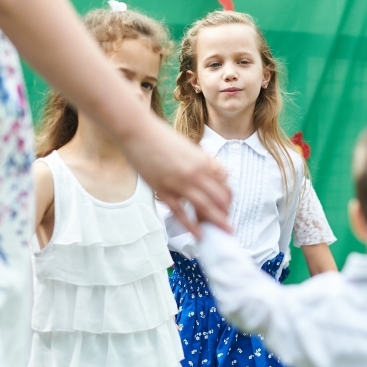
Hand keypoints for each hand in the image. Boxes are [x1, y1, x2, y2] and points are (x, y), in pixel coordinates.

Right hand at [122, 116, 231, 237]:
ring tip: (223, 232)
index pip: (225, 185)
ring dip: (217, 221)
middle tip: (227, 224)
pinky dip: (192, 226)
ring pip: (205, 207)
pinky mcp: (163, 190)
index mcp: (203, 161)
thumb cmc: (161, 137)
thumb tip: (216, 173)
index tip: (227, 207)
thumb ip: (202, 162)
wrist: (137, 132)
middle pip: (219, 198)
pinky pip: (181, 212)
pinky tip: (199, 235)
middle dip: (226, 213)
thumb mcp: (189, 148)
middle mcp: (195, 173)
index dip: (229, 199)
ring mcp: (179, 183)